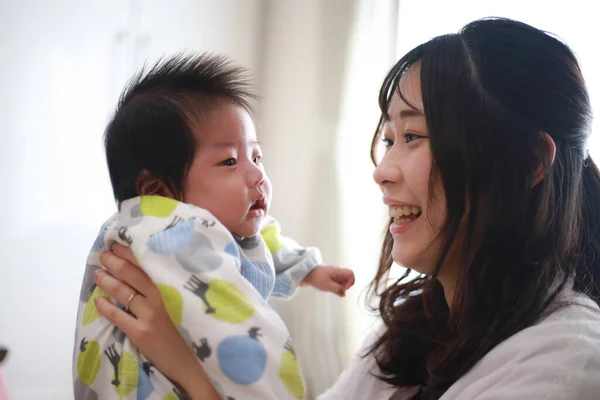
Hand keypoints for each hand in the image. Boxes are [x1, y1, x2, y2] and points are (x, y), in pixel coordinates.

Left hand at [94, 244, 219, 399]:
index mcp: (167, 291)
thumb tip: (135, 275)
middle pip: (134, 276)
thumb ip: (158, 292)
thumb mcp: (173, 307)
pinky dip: (107, 308)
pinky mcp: (141, 333)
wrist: (187, 362)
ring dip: (108, 282)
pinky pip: (119, 317)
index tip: (116, 244)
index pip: (146, 267)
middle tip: (103, 255)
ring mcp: (150, 316)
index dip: (130, 254)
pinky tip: (98, 301)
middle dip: (116, 263)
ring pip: (125, 293)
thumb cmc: (180, 332)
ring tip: (97, 274)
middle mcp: (159, 299)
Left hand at [300, 265, 354, 296]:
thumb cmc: (316, 277)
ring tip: (332, 288)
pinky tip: (329, 286)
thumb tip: (344, 294)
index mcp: (338, 271)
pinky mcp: (330, 275)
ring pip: (342, 279)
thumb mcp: (328, 286)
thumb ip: (338, 290)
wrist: (306, 273)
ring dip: (340, 285)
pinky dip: (335, 284)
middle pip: (348, 277)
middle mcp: (337, 270)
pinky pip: (336, 280)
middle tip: (338, 289)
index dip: (350, 282)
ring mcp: (334, 272)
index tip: (344, 288)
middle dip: (345, 285)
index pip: (351, 274)